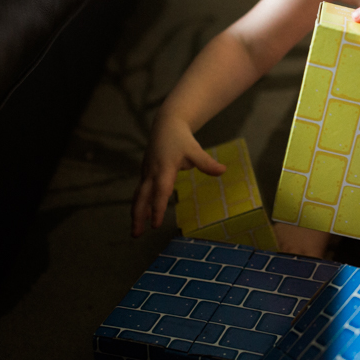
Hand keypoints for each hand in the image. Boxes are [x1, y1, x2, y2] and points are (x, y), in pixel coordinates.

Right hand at [131, 114, 225, 236]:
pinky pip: (140, 192)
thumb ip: (207, 163)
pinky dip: (140, 205)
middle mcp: (152, 173)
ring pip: (138, 196)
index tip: (156, 224)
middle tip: (136, 235)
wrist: (166, 125)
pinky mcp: (145, 173)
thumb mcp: (195, 150)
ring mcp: (146, 173)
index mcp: (164, 169)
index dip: (157, 208)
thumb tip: (222, 171)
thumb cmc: (181, 139)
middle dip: (138, 216)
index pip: (160, 192)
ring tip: (136, 232)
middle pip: (142, 198)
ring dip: (136, 214)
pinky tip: (143, 218)